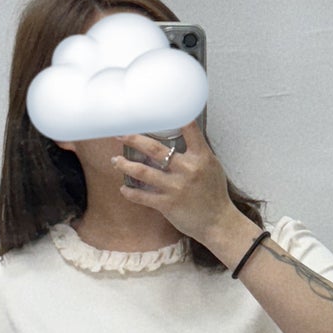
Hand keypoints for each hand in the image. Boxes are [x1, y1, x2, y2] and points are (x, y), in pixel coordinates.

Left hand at [111, 119, 234, 244]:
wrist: (217, 222)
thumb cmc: (214, 193)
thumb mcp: (211, 166)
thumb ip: (196, 152)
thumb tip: (180, 136)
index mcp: (200, 157)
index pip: (189, 129)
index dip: (174, 117)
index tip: (156, 110)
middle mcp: (187, 169)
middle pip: (155, 149)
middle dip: (134, 139)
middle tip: (120, 134)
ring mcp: (176, 187)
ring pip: (143, 172)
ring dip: (125, 165)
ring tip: (116, 161)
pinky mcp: (167, 204)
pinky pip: (142, 196)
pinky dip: (130, 192)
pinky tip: (123, 189)